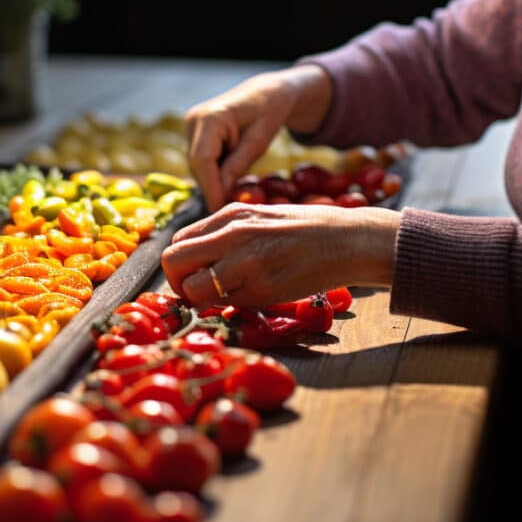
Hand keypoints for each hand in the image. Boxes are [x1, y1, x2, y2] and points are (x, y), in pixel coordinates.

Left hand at [160, 202, 399, 306]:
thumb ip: (228, 234)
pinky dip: (228, 307)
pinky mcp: (263, 287)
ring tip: (226, 298)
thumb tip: (199, 261)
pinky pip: (224, 303)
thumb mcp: (262, 219)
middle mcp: (232, 233)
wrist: (349, 240)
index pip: (178, 242)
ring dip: (200, 300)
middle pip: (172, 262)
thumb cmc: (307, 232)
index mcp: (231, 214)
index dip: (182, 265)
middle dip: (179, 284)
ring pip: (190, 289)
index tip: (198, 276)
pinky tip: (250, 298)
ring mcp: (246, 260)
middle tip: (201, 293)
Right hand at [186, 65, 331, 210]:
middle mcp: (194, 120)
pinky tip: (231, 177)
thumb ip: (238, 164)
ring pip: (198, 165)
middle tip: (231, 208)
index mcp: (211, 117)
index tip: (219, 210)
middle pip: (198, 165)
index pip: (203, 160)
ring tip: (236, 192)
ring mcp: (192, 126)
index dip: (210, 188)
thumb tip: (222, 194)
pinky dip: (216, 171)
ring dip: (215, 180)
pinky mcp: (195, 133)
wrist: (266, 92)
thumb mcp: (260, 140)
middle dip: (213, 187)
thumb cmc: (269, 111)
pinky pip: (203, 160)